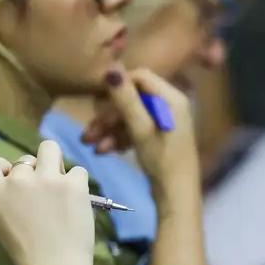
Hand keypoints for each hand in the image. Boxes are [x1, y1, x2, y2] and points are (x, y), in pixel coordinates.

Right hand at [0, 141, 94, 264]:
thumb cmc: (26, 254)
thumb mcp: (1, 223)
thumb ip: (4, 198)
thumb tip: (15, 182)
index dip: (2, 167)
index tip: (11, 178)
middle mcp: (18, 179)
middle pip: (24, 159)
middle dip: (33, 172)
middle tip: (43, 195)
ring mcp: (47, 178)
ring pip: (50, 148)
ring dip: (54, 163)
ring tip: (60, 185)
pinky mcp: (73, 183)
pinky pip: (77, 170)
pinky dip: (77, 183)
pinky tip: (76, 202)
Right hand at [82, 69, 198, 198]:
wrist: (176, 196)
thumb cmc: (162, 161)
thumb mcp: (140, 130)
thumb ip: (126, 99)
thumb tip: (111, 68)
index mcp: (172, 98)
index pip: (140, 77)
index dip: (118, 86)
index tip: (98, 102)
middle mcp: (170, 105)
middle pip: (133, 98)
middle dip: (109, 115)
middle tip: (88, 132)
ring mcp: (164, 121)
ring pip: (130, 116)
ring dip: (109, 129)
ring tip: (91, 145)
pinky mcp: (158, 136)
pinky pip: (135, 129)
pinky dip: (119, 138)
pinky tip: (105, 151)